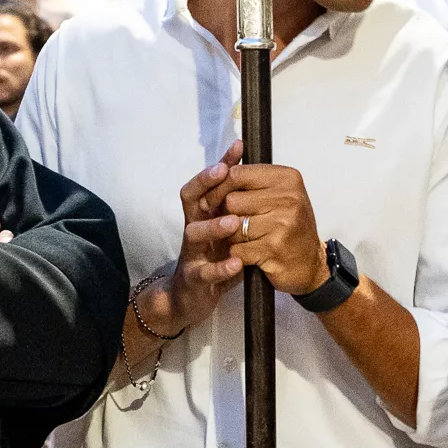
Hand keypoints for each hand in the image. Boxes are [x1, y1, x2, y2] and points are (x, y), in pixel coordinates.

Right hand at [136, 147, 245, 338]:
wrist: (189, 299)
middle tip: (224, 172)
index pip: (208, 184)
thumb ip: (237, 211)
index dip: (219, 165)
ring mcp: (191, 254)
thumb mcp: (226, 233)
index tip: (238, 148)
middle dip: (206, 183)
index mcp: (203, 216)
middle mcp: (194, 229)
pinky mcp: (194, 280)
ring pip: (194, 234)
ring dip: (212, 226)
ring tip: (232, 221)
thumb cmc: (213, 260)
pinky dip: (219, 268)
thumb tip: (258, 181)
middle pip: (192, 199)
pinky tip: (235, 264)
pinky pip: (204, 273)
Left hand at [220, 159, 324, 293]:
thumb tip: (217, 169)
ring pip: (231, 226)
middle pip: (231, 201)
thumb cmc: (289, 227)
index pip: (238, 174)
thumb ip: (250, 181)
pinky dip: (238, 255)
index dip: (218, 187)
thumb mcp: (277, 196)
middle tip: (234, 225)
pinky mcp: (274, 248)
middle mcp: (288, 198)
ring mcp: (282, 223)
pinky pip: (237, 249)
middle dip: (225, 216)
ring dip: (231, 237)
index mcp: (287, 179)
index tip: (211, 199)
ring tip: (247, 240)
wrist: (309, 265)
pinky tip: (251, 255)